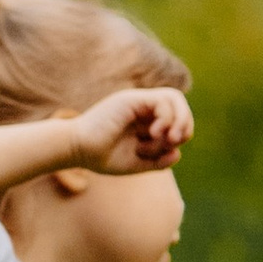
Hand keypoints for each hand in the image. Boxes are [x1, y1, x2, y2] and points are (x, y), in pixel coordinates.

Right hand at [67, 86, 192, 173]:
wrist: (77, 150)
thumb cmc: (102, 157)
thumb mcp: (137, 163)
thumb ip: (159, 160)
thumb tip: (178, 153)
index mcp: (145, 121)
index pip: (177, 117)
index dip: (183, 131)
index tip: (171, 149)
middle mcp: (142, 108)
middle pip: (179, 104)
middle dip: (185, 124)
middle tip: (175, 141)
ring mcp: (136, 101)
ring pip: (174, 98)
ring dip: (179, 119)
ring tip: (168, 137)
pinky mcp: (131, 99)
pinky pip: (161, 100)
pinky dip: (166, 118)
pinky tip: (154, 132)